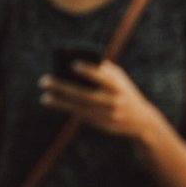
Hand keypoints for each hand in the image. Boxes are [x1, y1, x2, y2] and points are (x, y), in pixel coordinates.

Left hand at [40, 61, 162, 140]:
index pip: (102, 76)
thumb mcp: (120, 80)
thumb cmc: (124, 93)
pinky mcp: (100, 123)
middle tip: (44, 80)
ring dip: (60, 101)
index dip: (88, 70)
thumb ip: (103, 72)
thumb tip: (77, 63)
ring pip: (79, 106)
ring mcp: (106, 112)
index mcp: (117, 84)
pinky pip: (80, 114)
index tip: (72, 64)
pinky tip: (53, 102)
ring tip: (44, 96)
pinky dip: (66, 107)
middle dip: (63, 86)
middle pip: (84, 92)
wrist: (141, 120)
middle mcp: (112, 99)